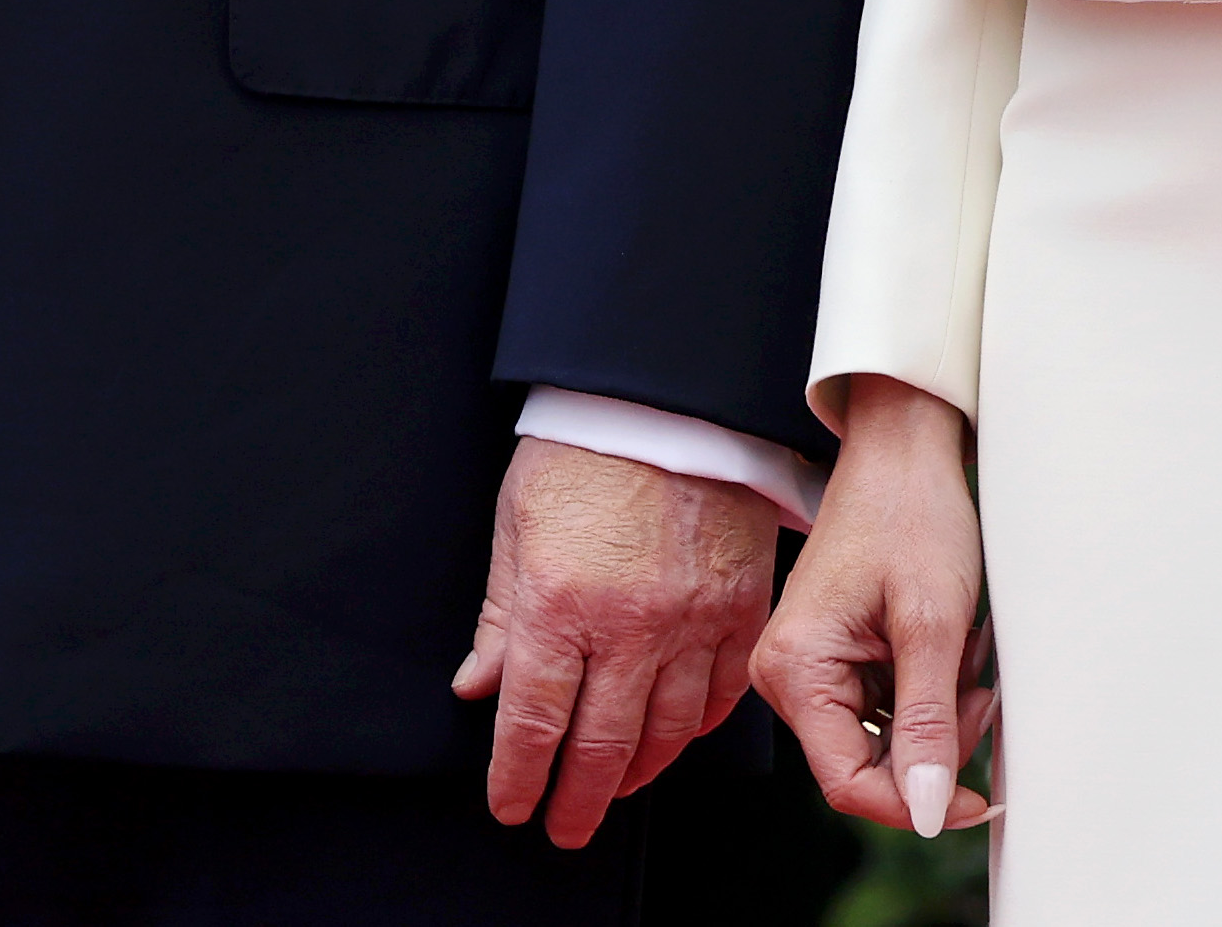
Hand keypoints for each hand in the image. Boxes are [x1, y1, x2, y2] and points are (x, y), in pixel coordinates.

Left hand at [451, 441, 781, 847]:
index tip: (512, 806)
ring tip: (614, 789)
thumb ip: (500, 617)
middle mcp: (630, 625)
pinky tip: (677, 736)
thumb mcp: (516, 525)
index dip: (518, 778)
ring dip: (636, 774)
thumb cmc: (585, 450)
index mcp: (561, 604)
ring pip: (667, 733)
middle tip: (563, 826)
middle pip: (601, 746)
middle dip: (576, 801)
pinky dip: (699, 727)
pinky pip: (724, 693)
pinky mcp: (742, 605)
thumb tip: (479, 687)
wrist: (670, 395)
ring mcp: (693, 620)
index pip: (534, 724)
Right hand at [750, 375, 997, 841]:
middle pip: (869, 765)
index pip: (848, 783)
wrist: (904, 450)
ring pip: (886, 739)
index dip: (915, 804)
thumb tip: (929, 812)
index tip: (974, 799)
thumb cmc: (912, 514)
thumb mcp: (933, 623)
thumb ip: (929, 723)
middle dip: (935, 738)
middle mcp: (788, 676)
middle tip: (977, 685)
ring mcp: (810, 667)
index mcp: (795, 670)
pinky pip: (886, 707)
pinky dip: (927, 689)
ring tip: (962, 648)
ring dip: (937, 710)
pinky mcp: (835, 658)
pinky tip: (947, 645)